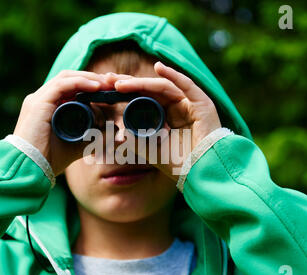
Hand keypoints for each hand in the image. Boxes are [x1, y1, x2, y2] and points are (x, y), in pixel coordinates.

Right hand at [13, 70, 112, 175]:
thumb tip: (116, 131)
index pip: (72, 86)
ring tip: (107, 83)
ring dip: (89, 78)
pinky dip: (80, 83)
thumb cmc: (51, 159)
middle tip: (113, 83)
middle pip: (70, 78)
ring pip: (67, 77)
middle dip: (93, 78)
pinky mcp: (38, 102)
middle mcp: (42, 99)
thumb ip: (96, 138)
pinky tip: (96, 87)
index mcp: (48, 106)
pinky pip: (62, 85)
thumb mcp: (80, 144)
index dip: (92, 84)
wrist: (30, 169)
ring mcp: (38, 99)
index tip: (111, 89)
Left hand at [111, 61, 221, 178]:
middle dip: (129, 83)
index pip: (143, 99)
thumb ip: (135, 138)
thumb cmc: (177, 164)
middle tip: (107, 79)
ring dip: (141, 82)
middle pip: (150, 90)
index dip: (126, 92)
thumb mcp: (149, 149)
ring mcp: (190, 104)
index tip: (105, 88)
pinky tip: (158, 68)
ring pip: (163, 87)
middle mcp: (177, 108)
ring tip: (120, 83)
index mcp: (166, 117)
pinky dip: (173, 75)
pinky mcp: (202, 104)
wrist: (200, 174)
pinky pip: (186, 85)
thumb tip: (116, 128)